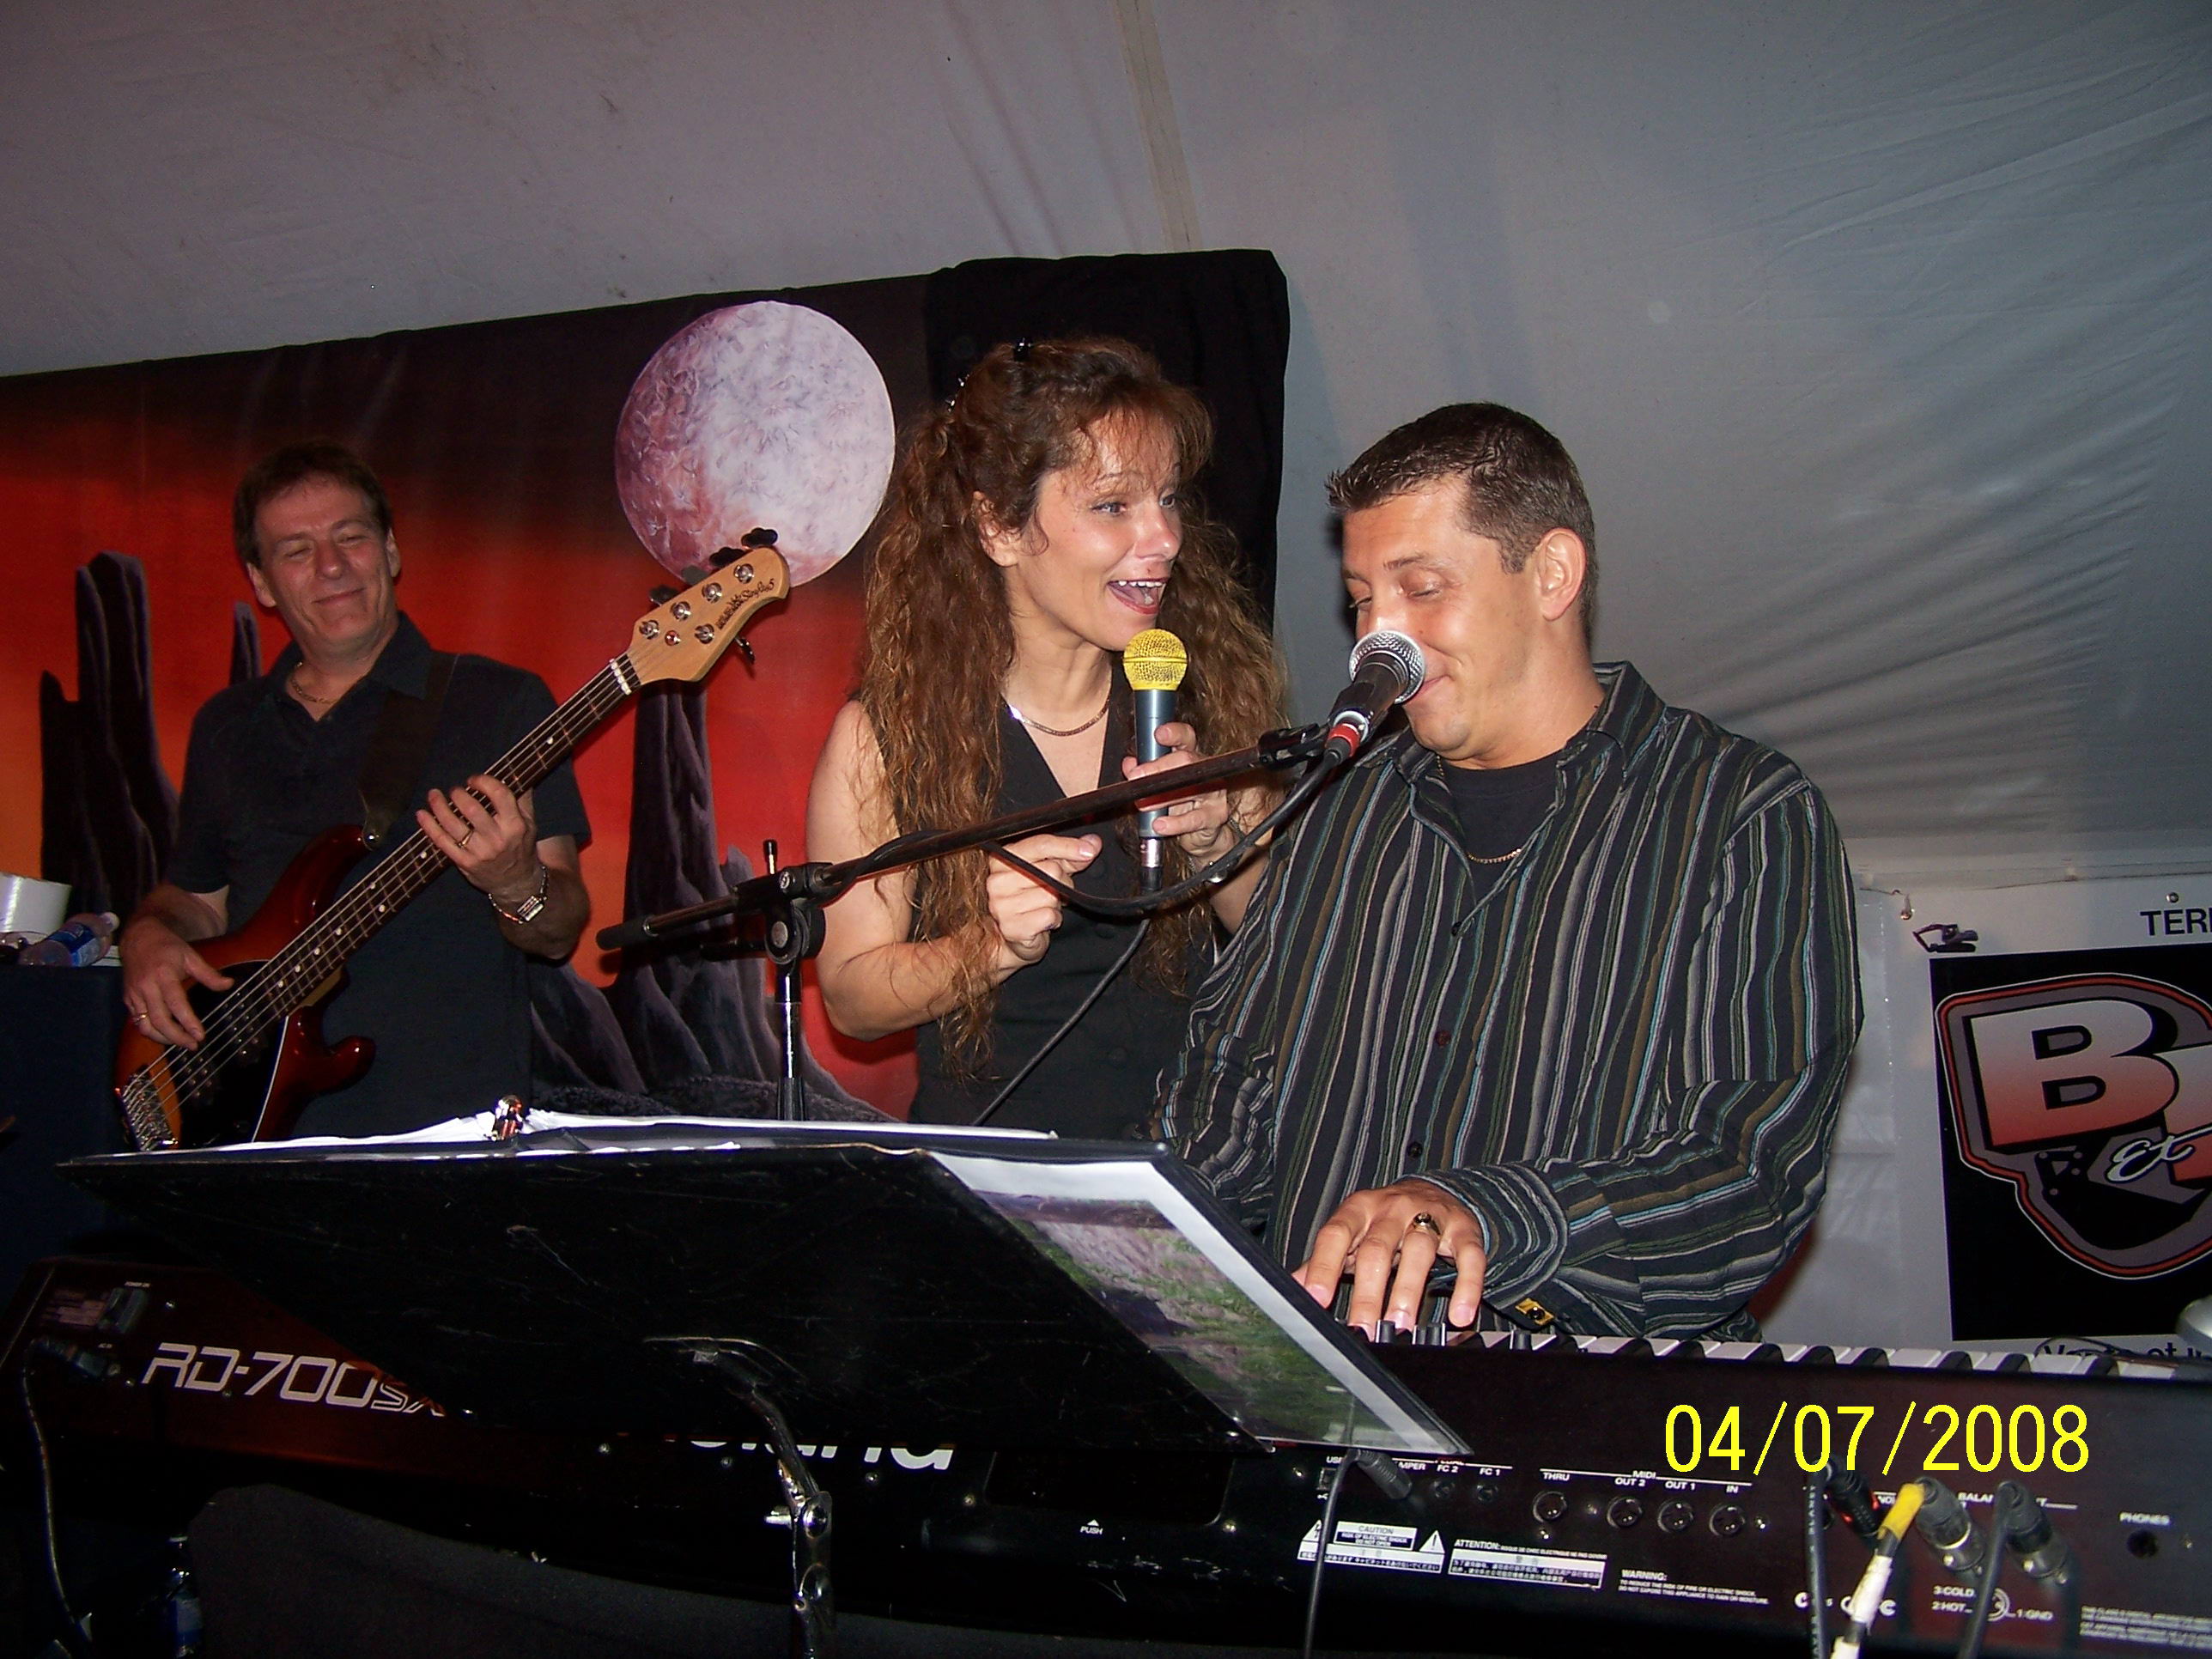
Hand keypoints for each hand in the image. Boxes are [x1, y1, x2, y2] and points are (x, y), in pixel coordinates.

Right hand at [120, 919, 232, 1049]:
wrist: (138, 937)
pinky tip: (165, 1035)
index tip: (200, 1035)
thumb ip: (209, 974)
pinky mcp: (127, 999)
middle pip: (159, 1020)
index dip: (188, 1022)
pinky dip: (151, 1031)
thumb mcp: (191, 956)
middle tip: (193, 1045)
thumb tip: (229, 984)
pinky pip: (137, 1021)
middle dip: (176, 1037)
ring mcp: (134, 994)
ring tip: (180, 1043)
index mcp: (163, 976)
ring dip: (163, 1039)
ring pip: (145, 1025)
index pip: (176, 1004)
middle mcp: (146, 987)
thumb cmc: (167, 947)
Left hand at [417, 775, 539, 906]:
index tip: (473, 780)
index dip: (483, 782)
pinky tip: (422, 814)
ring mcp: (479, 852)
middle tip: (455, 791)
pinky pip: (442, 841)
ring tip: (434, 795)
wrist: (516, 882)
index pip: (500, 795)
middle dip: (458, 795)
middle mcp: (497, 839)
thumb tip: (516, 772)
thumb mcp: (530, 823)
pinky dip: (429, 826)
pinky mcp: (464, 862)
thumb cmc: (520, 847)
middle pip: (472, 809)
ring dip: (439, 806)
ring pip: (453, 824)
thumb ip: (522, 798)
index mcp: (515, 825)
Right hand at [985, 832, 1099, 969]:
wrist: (1018, 937)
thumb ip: (1071, 857)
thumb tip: (1092, 844)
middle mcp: (996, 880)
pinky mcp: (1010, 927)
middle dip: (1062, 882)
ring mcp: (1000, 904)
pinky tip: (1044, 921)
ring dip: (1057, 903)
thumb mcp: (1051, 872)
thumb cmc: (1033, 899)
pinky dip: (1054, 919)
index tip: (1088, 851)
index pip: (1040, 845)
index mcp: (1003, 859)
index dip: (1068, 846)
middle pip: (1051, 869)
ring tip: (1045, 907)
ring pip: (1051, 894)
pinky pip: (1049, 915)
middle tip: (1054, 892)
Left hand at [1122, 720, 1237, 857]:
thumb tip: (1129, 765)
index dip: (1174, 733)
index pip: (1185, 738)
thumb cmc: (1178, 803)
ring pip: (1191, 788)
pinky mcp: (1215, 815)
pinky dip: (1175, 823)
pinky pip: (1194, 819)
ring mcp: (1214, 792)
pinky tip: (1160, 825)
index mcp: (1189, 758)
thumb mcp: (1157, 786)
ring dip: (1163, 796)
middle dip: (1159, 766)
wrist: (1199, 832)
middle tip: (1137, 776)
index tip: (1159, 734)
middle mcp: (1204, 770)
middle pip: (1186, 760)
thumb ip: (1143, 773)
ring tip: (1143, 804)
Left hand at [1295, 1181, 1487, 1332]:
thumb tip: (1292, 1289)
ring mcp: (1430, 1215)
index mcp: (1358, 1209)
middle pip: (1377, 1249)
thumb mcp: (1351, 1234)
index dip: (1324, 1266)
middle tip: (1363, 1328)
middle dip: (1369, 1291)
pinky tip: (1460, 1314)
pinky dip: (1466, 1285)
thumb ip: (1323, 1260)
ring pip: (1420, 1251)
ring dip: (1409, 1290)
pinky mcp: (1464, 1230)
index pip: (1336, 1235)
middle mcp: (1392, 1209)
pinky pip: (1468, 1257)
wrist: (1436, 1191)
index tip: (1316, 1298)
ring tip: (1401, 1324)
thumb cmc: (1384, 1222)